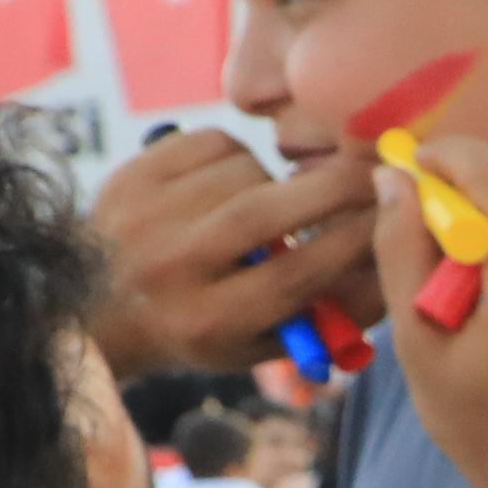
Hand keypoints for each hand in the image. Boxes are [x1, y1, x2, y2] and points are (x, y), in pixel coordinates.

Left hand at [92, 126, 384, 376]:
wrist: (97, 301)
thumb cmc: (200, 329)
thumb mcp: (260, 345)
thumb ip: (325, 317)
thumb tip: (386, 272)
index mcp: (209, 320)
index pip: (293, 275)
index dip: (350, 243)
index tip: (389, 220)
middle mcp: (172, 267)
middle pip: (263, 213)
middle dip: (330, 188)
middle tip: (371, 174)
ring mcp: (146, 215)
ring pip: (243, 171)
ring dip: (276, 178)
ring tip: (273, 199)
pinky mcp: (132, 173)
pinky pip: (212, 142)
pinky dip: (240, 154)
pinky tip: (234, 180)